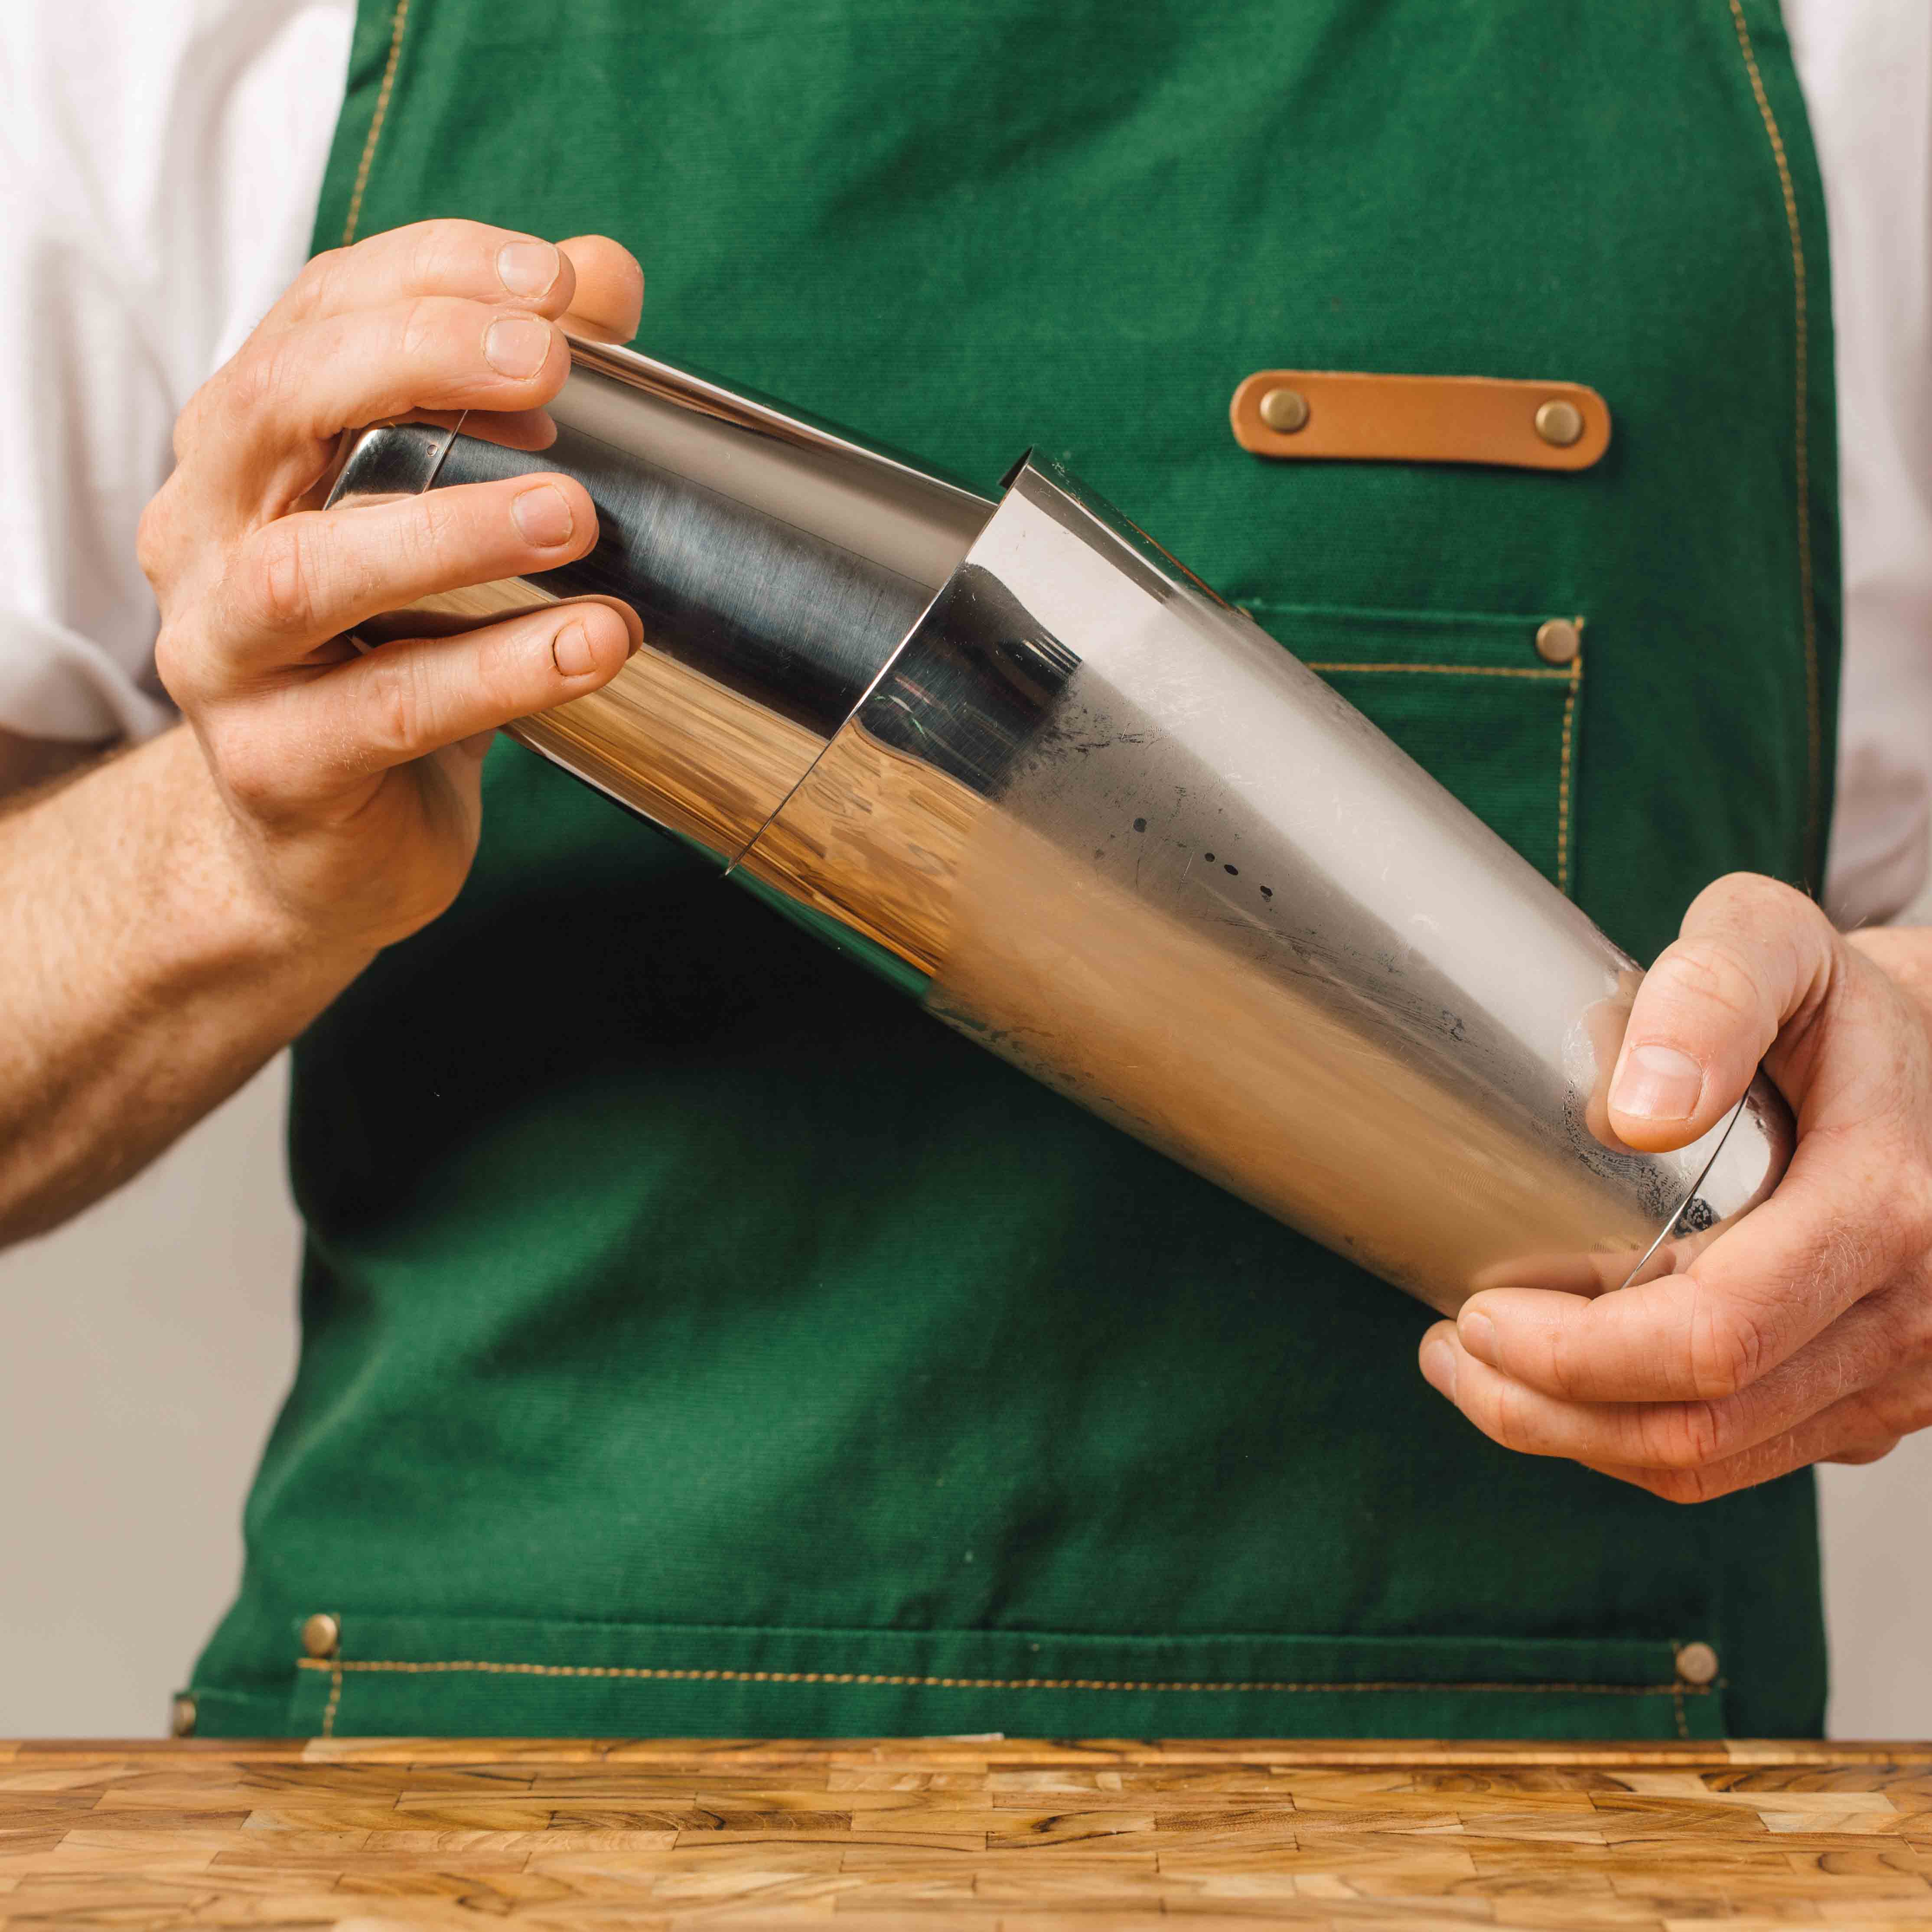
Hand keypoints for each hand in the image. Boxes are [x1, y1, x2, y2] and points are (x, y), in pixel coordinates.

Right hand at [140, 220, 646, 960]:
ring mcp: (224, 653)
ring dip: (453, 530)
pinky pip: (388, 710)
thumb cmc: (397, 653)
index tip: (554, 280)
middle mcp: (208, 532)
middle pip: (281, 405)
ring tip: (578, 514)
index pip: (317, 312)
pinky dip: (498, 673)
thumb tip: (603, 274)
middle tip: (550, 363)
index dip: (430, 275)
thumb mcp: (446, 513)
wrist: (329, 841)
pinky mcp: (275, 766)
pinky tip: (591, 645)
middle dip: (416, 363)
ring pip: (313, 572)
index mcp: (247, 445)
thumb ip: (514, 392)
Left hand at [1418, 873, 1931, 1500]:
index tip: (1476, 1315)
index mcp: (1889, 1213)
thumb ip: (1709, 996)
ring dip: (1578, 1437)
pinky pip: (1746, 1455)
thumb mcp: (1771, 945)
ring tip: (1480, 1374)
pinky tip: (1569, 1381)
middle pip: (1701, 1424)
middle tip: (1450, 1353)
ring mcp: (1903, 1372)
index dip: (1574, 1354)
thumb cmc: (1838, 999)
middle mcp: (1915, 1315)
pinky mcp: (1876, 1398)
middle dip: (1547, 1409)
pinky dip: (1638, 1437)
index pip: (1713, 1337)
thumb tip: (1638, 1113)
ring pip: (1715, 1459)